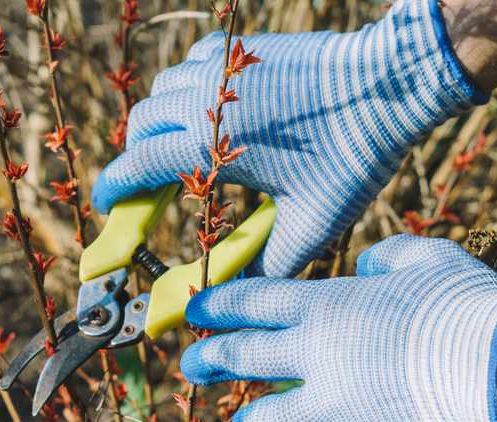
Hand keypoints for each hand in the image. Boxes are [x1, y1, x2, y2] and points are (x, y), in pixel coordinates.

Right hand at [92, 0, 487, 276]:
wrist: (389, 85)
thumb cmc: (351, 155)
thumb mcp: (310, 224)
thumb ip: (268, 265)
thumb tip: (236, 297)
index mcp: (210, 144)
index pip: (137, 166)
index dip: (114, 189)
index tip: (107, 206)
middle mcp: (204, 99)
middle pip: (139, 126)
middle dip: (135, 158)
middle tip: (148, 188)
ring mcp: (221, 69)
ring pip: (161, 91)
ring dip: (159, 122)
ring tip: (179, 151)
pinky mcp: (241, 50)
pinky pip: (191, 64)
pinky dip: (186, 89)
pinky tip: (209, 110)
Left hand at [180, 235, 496, 421]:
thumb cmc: (470, 305)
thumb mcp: (425, 258)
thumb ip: (384, 257)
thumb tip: (363, 267)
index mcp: (329, 307)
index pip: (252, 302)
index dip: (217, 307)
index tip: (195, 314)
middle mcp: (316, 356)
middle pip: (241, 357)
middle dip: (208, 360)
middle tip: (190, 365)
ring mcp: (331, 408)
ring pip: (262, 420)